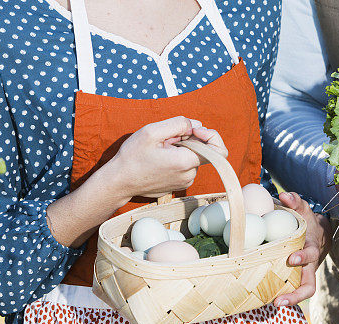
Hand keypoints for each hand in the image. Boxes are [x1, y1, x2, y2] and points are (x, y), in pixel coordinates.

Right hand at [106, 116, 227, 200]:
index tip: (194, 130)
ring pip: (193, 157)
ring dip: (181, 148)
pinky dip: (178, 158)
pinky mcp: (180, 184)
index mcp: (185, 162)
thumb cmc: (132, 157)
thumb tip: (197, 125)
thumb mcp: (152, 131)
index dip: (211, 135)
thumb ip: (179, 124)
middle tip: (166, 139)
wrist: (119, 182)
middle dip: (189, 139)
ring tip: (160, 149)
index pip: (219, 151)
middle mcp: (189, 175)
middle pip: (202, 151)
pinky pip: (186, 166)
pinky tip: (160, 158)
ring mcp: (185, 182)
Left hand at [274, 192, 332, 306]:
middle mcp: (308, 267)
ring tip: (268, 305)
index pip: (311, 256)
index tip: (293, 258)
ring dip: (286, 301)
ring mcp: (301, 276)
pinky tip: (259, 299)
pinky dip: (277, 295)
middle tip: (278, 301)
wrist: (317, 236)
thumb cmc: (306, 222)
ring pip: (299, 293)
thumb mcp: (303, 209)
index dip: (303, 258)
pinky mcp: (293, 280)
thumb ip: (295, 201)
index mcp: (311, 249)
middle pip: (308, 287)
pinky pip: (286, 290)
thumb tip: (283, 195)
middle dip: (295, 296)